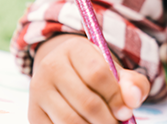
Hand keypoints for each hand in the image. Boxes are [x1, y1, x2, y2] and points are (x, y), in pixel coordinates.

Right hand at [28, 34, 150, 123]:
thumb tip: (133, 100)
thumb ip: (133, 83)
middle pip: (86, 101)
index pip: (97, 73)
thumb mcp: (116, 71)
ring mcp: (38, 91)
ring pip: (71, 121)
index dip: (116, 97)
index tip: (127, 112)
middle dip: (107, 120)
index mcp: (74, 49)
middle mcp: (51, 66)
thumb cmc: (97, 74)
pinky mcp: (33, 114)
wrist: (64, 75)